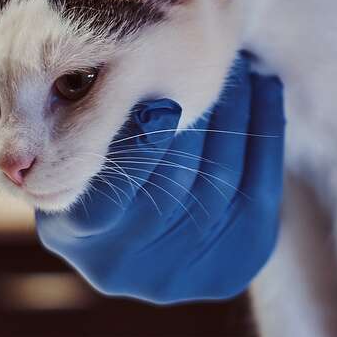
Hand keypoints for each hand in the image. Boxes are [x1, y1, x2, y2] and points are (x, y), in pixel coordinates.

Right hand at [36, 55, 284, 302]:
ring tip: (243, 66)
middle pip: (172, 186)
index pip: (101, 205)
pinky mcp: (235, 264)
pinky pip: (261, 189)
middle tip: (217, 63)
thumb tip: (127, 79)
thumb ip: (92, 117)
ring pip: (220, 181)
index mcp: (70, 231)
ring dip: (236, 115)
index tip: (163, 105)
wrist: (146, 214)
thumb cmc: (101, 149)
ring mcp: (181, 273)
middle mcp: (120, 267)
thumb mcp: (79, 130)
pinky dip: (266, 132)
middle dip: (198, 117)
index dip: (138, 155)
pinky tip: (265, 87)